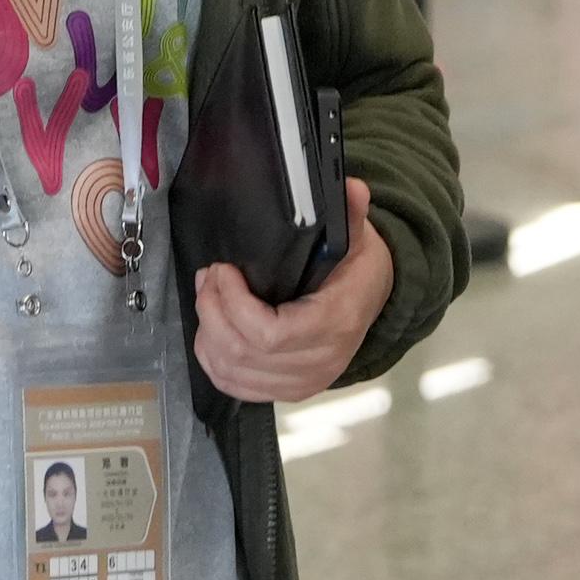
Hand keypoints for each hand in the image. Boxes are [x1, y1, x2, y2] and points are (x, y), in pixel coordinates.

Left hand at [193, 178, 396, 400]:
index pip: (271, 334)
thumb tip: (351, 188)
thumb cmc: (357, 269)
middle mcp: (320, 362)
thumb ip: (350, 213)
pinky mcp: (288, 391)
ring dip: (208, 333)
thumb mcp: (358, 237)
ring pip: (233, 373)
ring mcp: (303, 382)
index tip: (224, 271)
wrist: (372, 301)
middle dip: (213, 311)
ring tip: (208, 297)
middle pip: (243, 353)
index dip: (235, 305)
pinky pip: (236, 387)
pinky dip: (213, 360)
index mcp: (335, 323)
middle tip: (209, 277)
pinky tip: (211, 330)